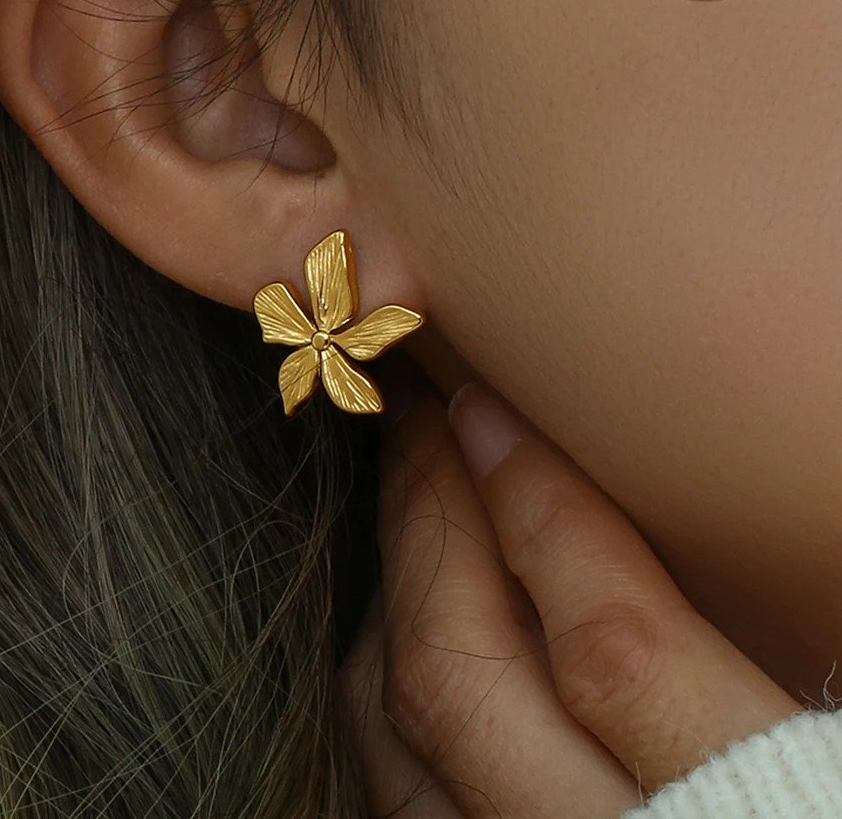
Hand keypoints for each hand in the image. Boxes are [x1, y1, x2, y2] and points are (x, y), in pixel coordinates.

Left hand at [338, 377, 801, 817]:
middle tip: (418, 422)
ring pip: (398, 739)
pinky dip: (386, 698)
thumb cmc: (818, 798)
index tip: (483, 405)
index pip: (609, 644)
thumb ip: (752, 635)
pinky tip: (406, 632)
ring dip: (392, 598)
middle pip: (461, 674)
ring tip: (408, 500)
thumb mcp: (824, 733)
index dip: (535, 504)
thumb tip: (657, 510)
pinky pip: (393, 793)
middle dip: (429, 519)